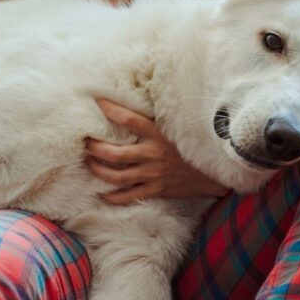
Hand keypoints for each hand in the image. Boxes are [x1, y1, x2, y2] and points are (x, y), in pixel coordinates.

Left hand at [87, 99, 229, 203]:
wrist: (213, 173)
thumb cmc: (192, 147)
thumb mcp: (176, 129)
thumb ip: (157, 122)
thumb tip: (136, 108)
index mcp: (158, 135)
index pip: (131, 120)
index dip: (113, 110)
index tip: (99, 102)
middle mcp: (153, 154)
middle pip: (115, 154)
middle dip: (95, 148)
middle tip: (86, 142)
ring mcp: (153, 174)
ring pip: (117, 176)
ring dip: (98, 170)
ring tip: (90, 163)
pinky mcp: (156, 190)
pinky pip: (129, 196)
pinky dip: (113, 197)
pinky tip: (103, 194)